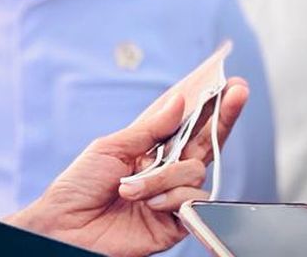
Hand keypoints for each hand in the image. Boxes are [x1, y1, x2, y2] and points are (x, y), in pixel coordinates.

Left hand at [8, 78, 248, 256]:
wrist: (68, 228)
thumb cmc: (80, 187)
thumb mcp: (111, 147)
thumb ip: (150, 128)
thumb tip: (179, 101)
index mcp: (148, 147)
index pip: (183, 121)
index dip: (203, 101)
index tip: (223, 78)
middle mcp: (165, 168)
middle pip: (205, 139)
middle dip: (223, 114)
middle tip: (239, 91)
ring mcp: (172, 193)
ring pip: (194, 169)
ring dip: (162, 176)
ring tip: (130, 188)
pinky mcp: (176, 220)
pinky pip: (193, 199)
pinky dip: (171, 197)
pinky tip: (150, 203)